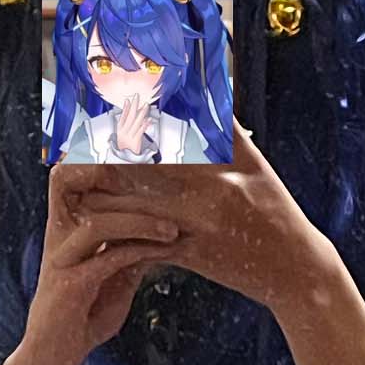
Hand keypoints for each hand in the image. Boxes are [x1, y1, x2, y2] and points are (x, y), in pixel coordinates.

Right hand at [17, 164, 181, 364]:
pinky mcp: (70, 284)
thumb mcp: (117, 275)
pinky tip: (167, 250)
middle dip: (107, 169)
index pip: (74, 173)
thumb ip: (133, 248)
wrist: (56, 356)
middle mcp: (59, 233)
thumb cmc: (85, 314)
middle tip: (154, 174)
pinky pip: (109, 258)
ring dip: (142, 221)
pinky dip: (142, 251)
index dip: (98, 155)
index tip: (142, 153)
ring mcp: (61, 257)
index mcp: (66, 224)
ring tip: (174, 230)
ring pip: (100, 222)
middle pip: (66, 178)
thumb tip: (168, 227)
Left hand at [65, 128, 325, 314]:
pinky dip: (120, 233)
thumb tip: (208, 95)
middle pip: (144, 168)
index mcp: (226, 164)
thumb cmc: (275, 213)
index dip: (133, 123)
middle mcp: (211, 190)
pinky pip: (144, 242)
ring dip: (102, 197)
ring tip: (72, 186)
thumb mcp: (257, 167)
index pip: (172, 135)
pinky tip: (94, 227)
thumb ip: (230, 133)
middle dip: (104, 159)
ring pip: (136, 205)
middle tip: (68, 150)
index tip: (100, 113)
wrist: (296, 270)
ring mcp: (200, 224)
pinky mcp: (191, 255)